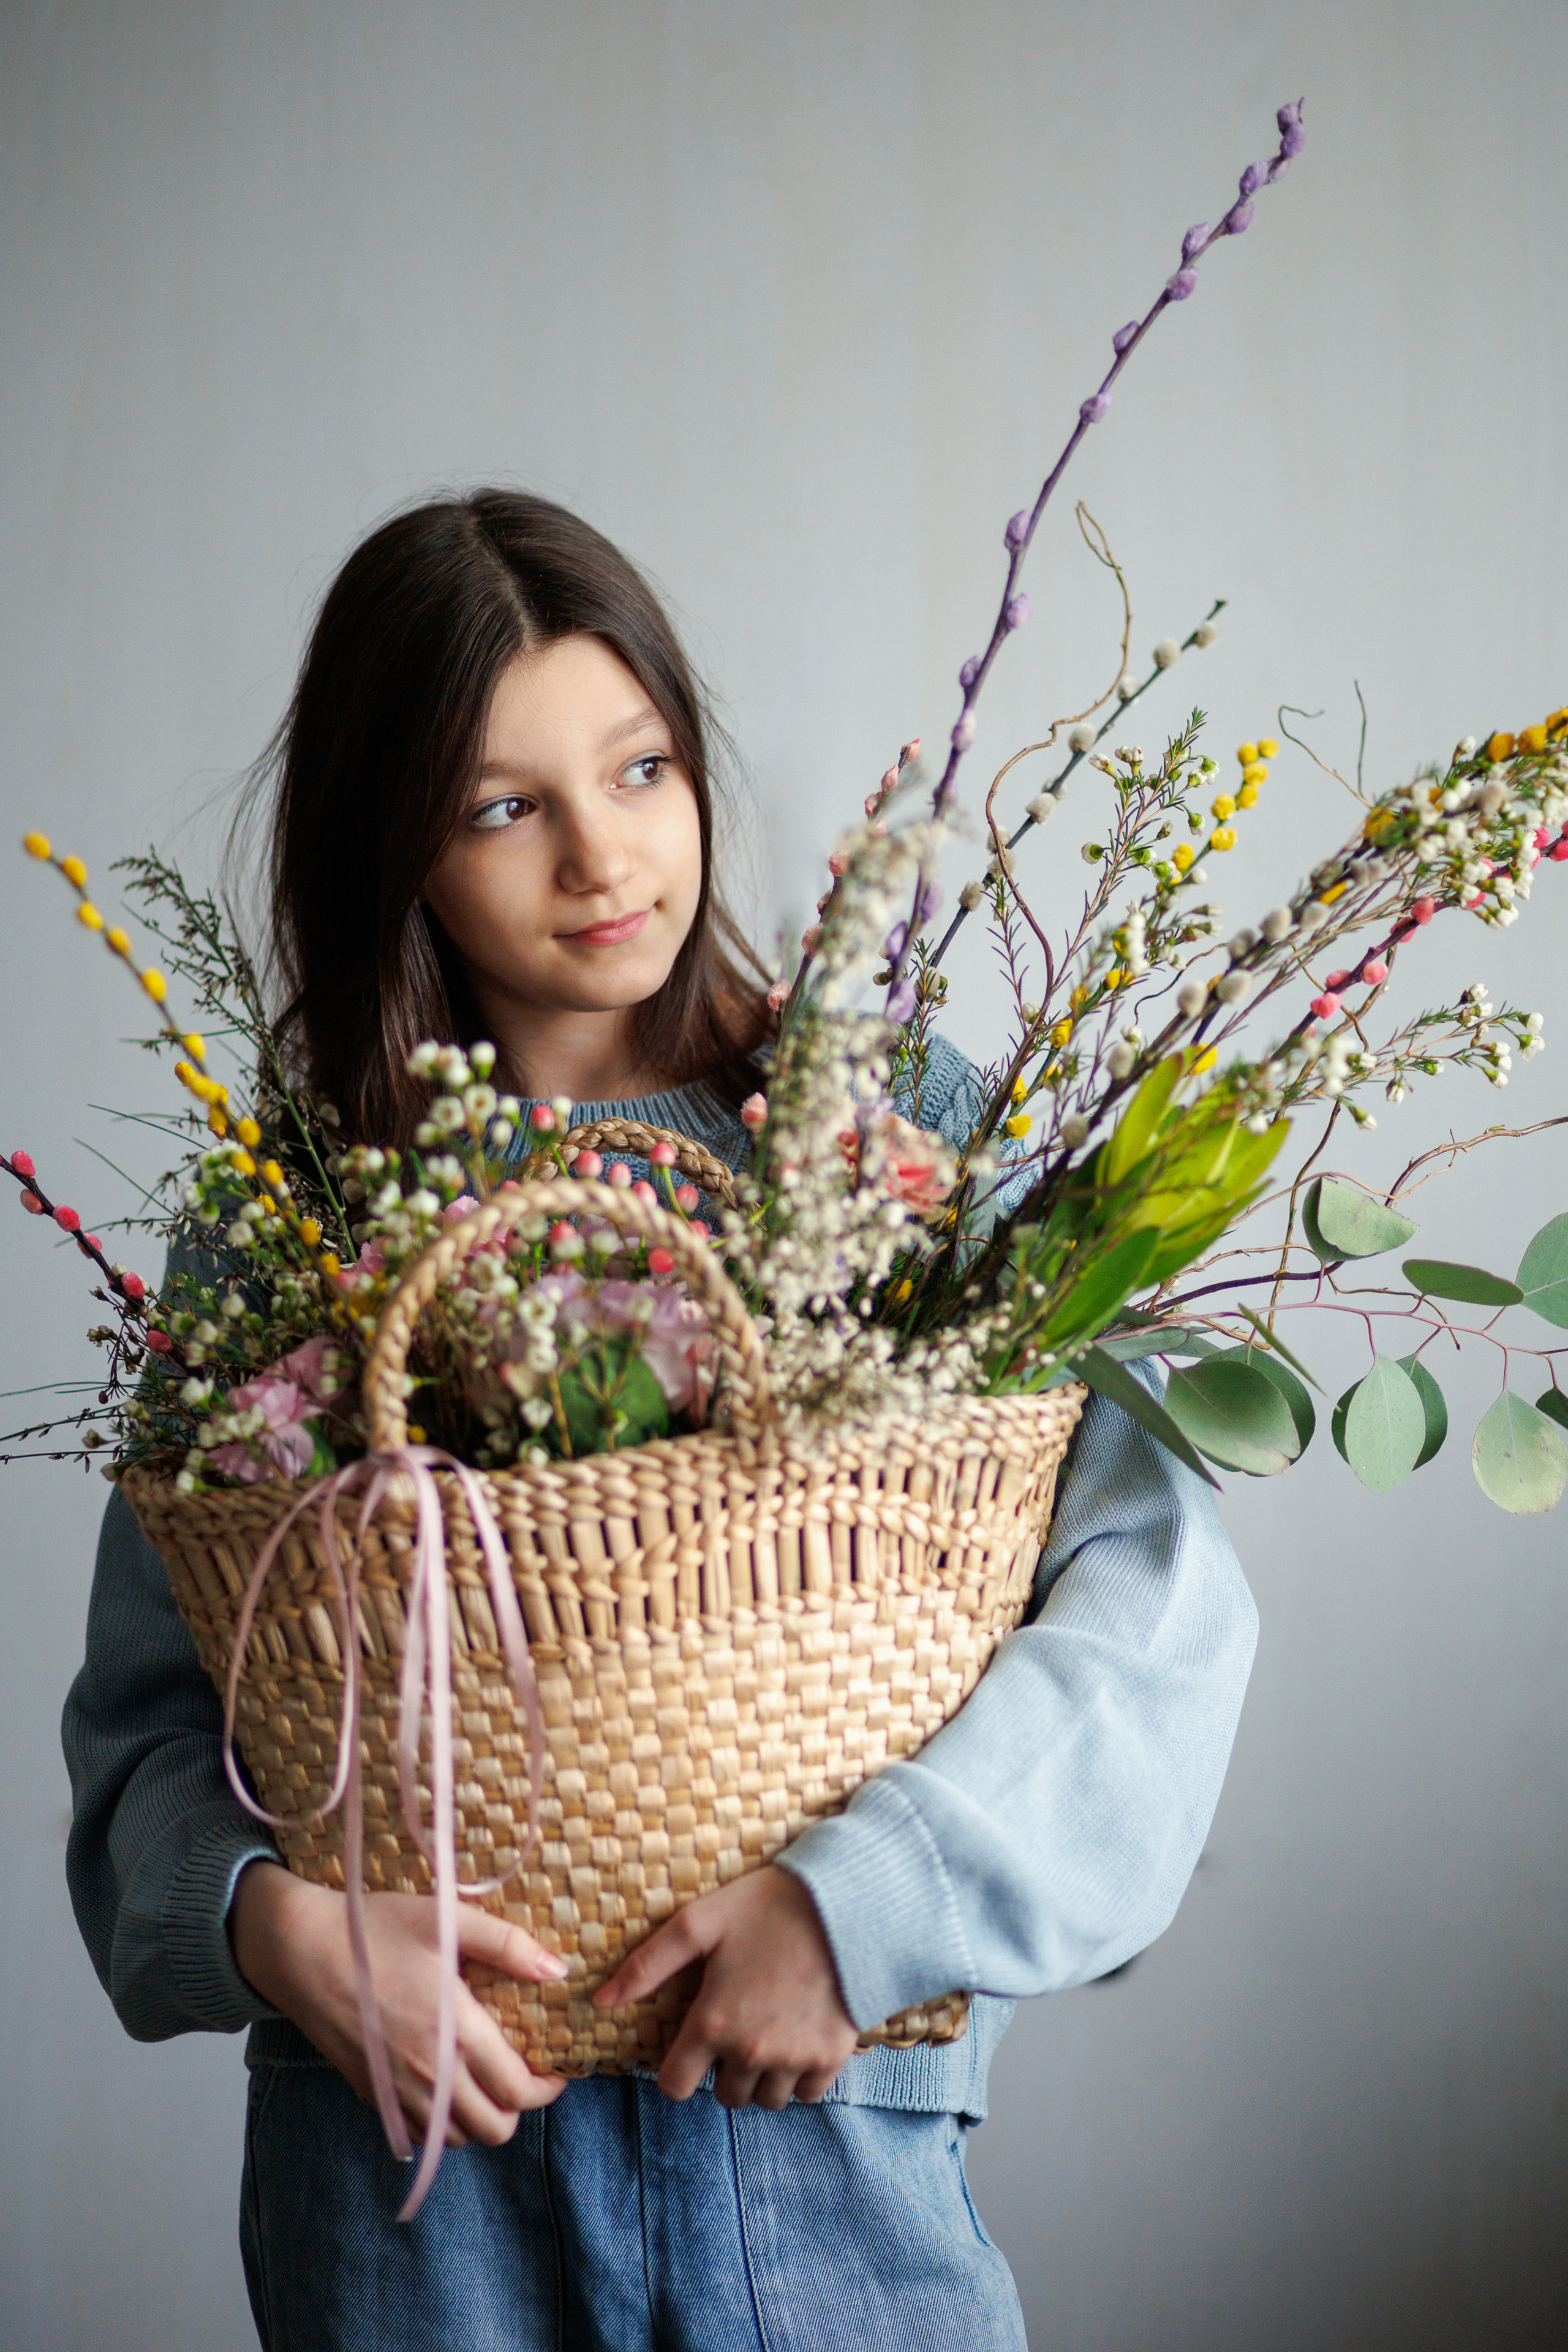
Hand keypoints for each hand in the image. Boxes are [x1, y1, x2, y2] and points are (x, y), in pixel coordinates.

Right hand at [229, 1861, 568, 2146]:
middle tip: (522, 2077)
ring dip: (479, 2118)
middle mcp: (429, 2073)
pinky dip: (440, 2122)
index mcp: (455, 2031)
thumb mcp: (447, 1920)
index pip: (517, 2090)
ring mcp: (396, 2090)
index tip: (555, 2070)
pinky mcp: (371, 2094)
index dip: (547, 2087)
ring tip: (485, 2080)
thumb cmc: (377, 1928)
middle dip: (518, 2110)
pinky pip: (417, 2132)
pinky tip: (443, 2085)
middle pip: (493, 2129)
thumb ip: (508, 1944)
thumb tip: (557, 1969)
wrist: (302, 1948)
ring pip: (456, 2138)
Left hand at [594, 1865, 858, 2109]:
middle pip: (724, 2096)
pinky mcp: (831, 2057)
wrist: (848, 1904)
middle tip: (736, 2028)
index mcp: (713, 2024)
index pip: (676, 2086)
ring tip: (767, 2033)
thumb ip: (647, 1965)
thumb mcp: (700, 1922)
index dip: (678, 2069)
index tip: (691, 2046)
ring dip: (761, 2077)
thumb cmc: (768, 1907)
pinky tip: (799, 2037)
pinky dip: (800, 2077)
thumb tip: (599, 2000)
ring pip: (766, 2099)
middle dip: (723, 2070)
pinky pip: (807, 2094)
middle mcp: (751, 2052)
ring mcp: (793, 2059)